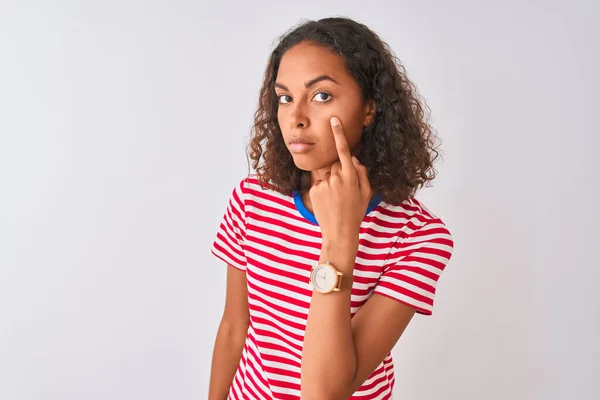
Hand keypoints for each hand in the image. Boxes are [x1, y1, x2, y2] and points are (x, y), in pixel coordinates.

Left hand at [309, 117, 372, 244]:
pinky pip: (319, 184)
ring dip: (331, 183)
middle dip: (339, 172)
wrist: (339, 232)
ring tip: (335, 200)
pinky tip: (328, 203)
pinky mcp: (314, 190)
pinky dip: (323, 191)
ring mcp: (324, 184)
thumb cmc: (355, 212)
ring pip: (327, 175)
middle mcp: (337, 177)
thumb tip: (353, 159)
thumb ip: (361, 173)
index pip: (344, 150)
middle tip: (343, 191)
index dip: (338, 134)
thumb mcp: (366, 193)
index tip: (334, 120)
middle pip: (335, 165)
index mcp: (351, 176)